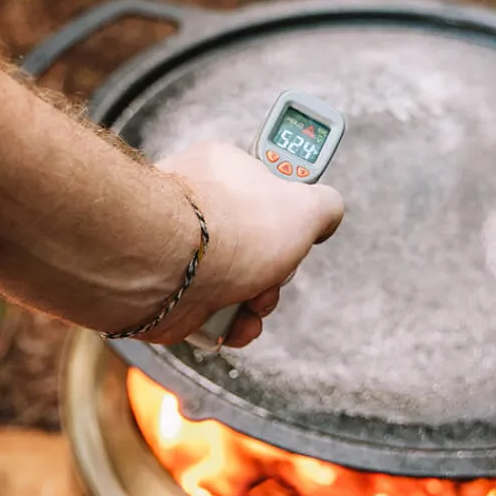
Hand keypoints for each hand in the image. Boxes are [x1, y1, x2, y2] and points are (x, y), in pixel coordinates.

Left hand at [142, 142, 343, 347]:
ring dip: (257, 303)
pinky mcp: (170, 289)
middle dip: (277, 270)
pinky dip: (229, 324)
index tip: (299, 228)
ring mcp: (183, 250)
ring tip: (252, 303)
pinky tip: (236, 324)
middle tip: (276, 272)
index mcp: (226, 171)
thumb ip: (325, 205)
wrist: (167, 266)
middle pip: (258, 245)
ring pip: (238, 282)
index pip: (267, 188)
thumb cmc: (232, 228)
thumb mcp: (305, 207)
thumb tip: (328, 213)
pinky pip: (210, 310)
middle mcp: (200, 208)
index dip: (291, 214)